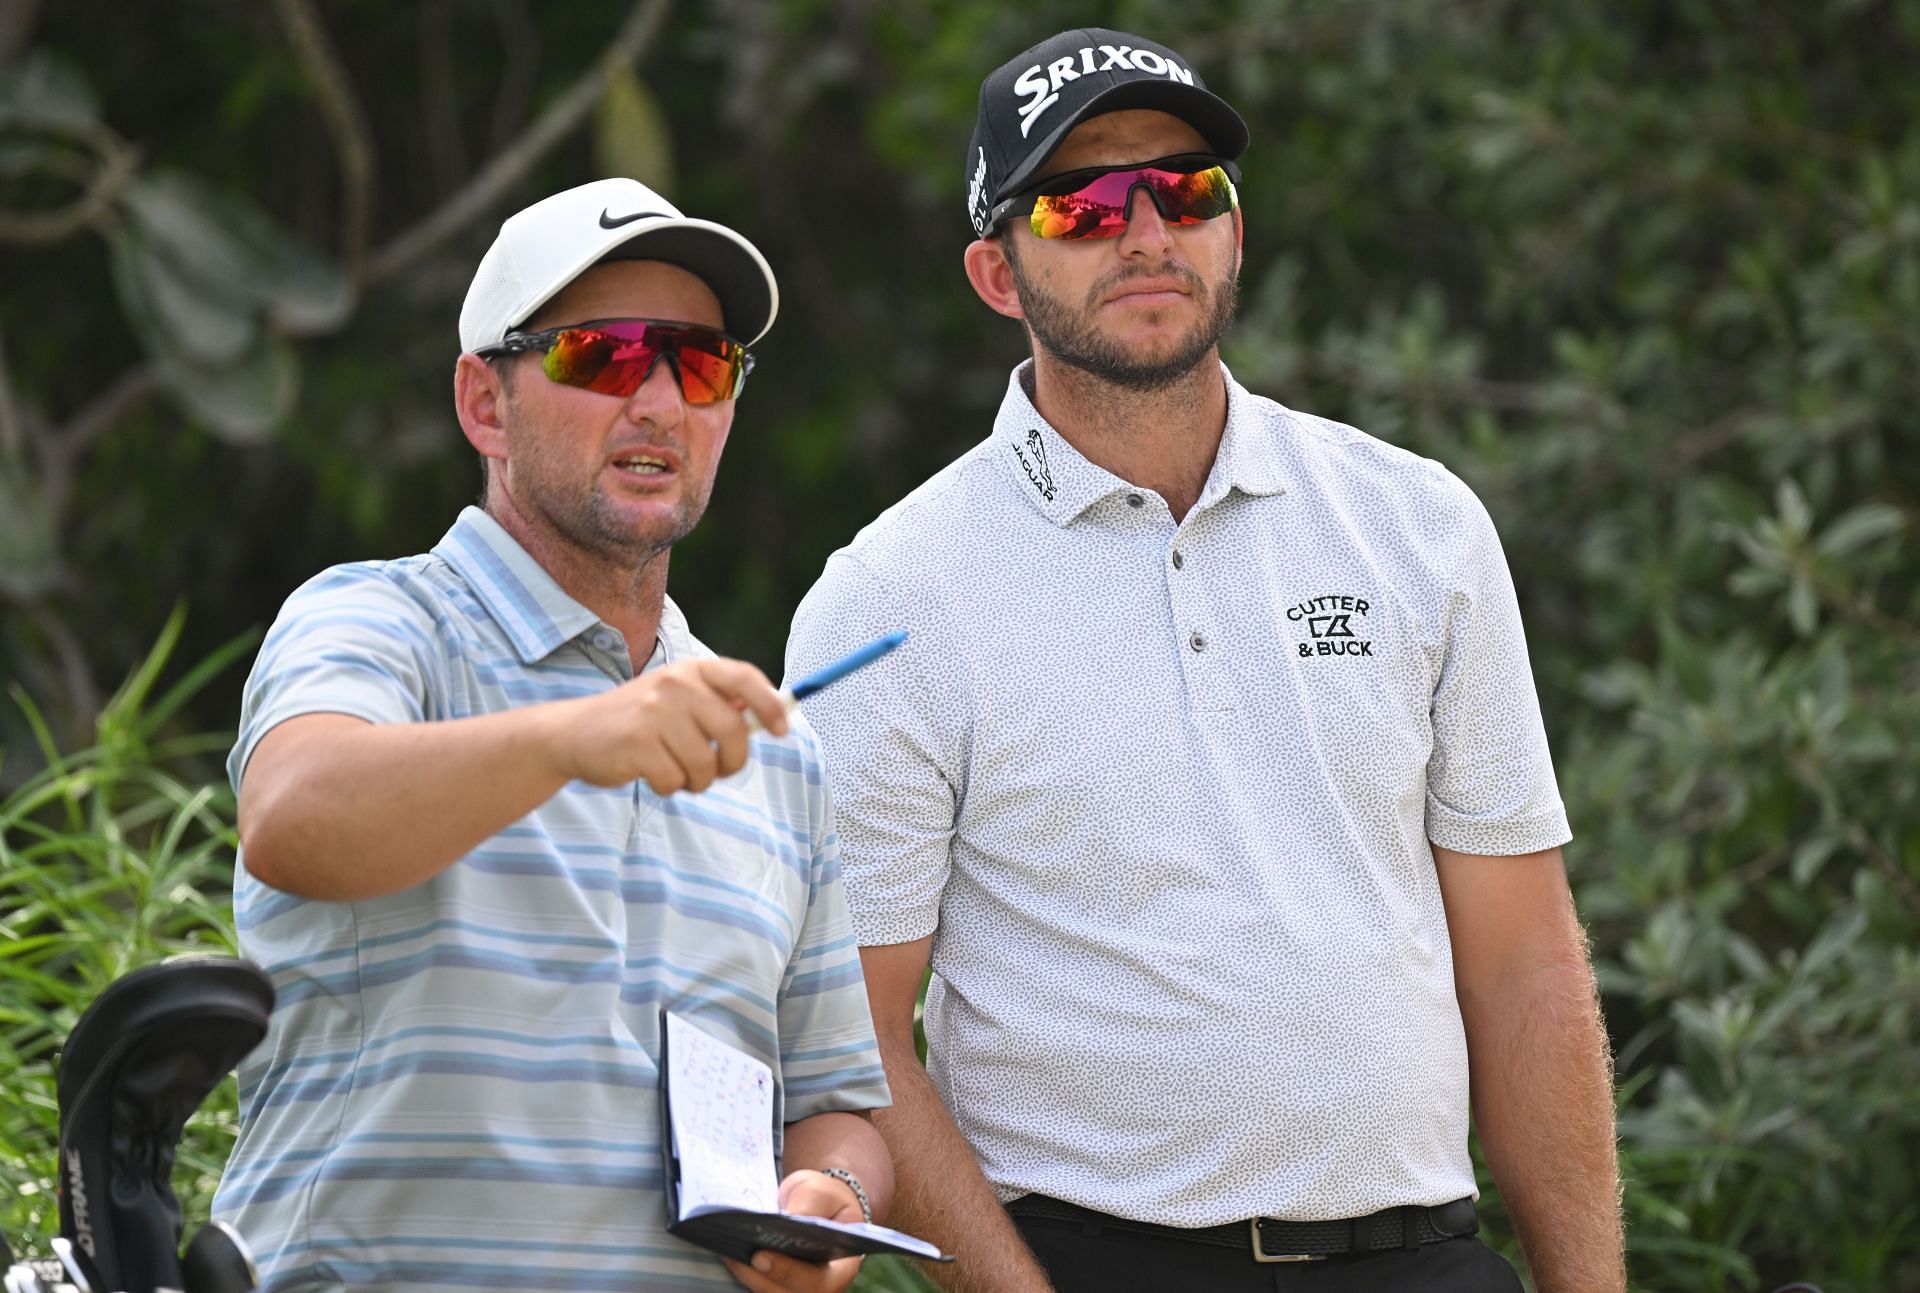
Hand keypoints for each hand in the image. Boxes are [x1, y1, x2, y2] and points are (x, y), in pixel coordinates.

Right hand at [551, 657, 788, 793]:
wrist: (574, 734)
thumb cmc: (640, 722)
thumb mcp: (679, 700)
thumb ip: (720, 704)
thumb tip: (774, 715)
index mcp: (691, 670)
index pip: (745, 678)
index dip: (770, 705)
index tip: (780, 731)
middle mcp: (674, 684)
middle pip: (734, 730)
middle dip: (732, 762)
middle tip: (717, 770)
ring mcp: (653, 712)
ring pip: (705, 763)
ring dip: (696, 780)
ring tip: (676, 771)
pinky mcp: (635, 742)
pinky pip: (675, 780)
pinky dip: (668, 786)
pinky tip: (649, 773)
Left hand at [722, 1169, 864, 1292]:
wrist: (818, 1204)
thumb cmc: (825, 1198)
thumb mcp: (822, 1191)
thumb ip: (809, 1203)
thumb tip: (788, 1219)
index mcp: (841, 1268)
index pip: (817, 1281)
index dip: (788, 1272)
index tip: (761, 1254)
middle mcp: (821, 1287)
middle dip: (760, 1277)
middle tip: (735, 1256)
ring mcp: (797, 1290)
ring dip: (747, 1277)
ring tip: (728, 1252)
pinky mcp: (778, 1286)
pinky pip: (761, 1287)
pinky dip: (744, 1274)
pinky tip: (729, 1254)